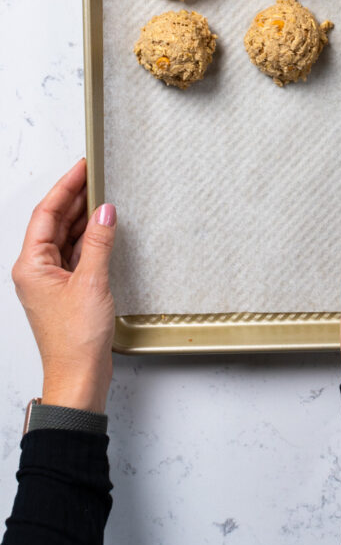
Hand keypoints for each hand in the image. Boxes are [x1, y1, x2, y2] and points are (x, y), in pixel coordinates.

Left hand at [12, 158, 116, 412]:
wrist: (79, 377)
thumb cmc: (75, 340)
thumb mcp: (92, 282)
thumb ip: (99, 242)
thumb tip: (105, 210)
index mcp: (31, 265)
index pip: (47, 213)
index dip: (65, 187)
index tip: (82, 167)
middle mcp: (37, 270)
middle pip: (54, 223)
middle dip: (74, 198)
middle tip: (95, 175)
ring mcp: (51, 281)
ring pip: (65, 237)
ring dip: (83, 217)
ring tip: (103, 195)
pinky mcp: (67, 290)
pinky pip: (76, 254)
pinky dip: (89, 239)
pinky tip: (104, 229)